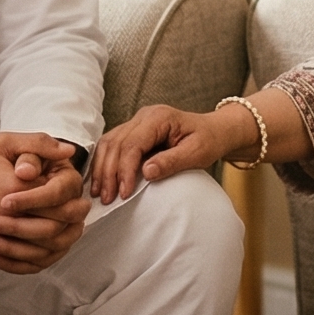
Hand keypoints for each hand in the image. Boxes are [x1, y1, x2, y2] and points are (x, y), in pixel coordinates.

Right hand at [0, 134, 89, 274]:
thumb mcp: (4, 142)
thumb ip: (38, 144)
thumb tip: (69, 153)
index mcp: (14, 188)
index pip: (58, 202)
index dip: (74, 200)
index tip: (78, 197)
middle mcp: (5, 215)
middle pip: (53, 229)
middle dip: (71, 223)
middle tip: (78, 216)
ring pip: (38, 251)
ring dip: (58, 245)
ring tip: (65, 233)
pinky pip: (17, 262)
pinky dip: (34, 261)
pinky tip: (41, 251)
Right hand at [91, 103, 254, 203]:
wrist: (215, 131)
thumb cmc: (209, 140)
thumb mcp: (196, 153)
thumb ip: (171, 162)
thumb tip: (146, 172)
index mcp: (159, 118)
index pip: (133, 144)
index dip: (125, 170)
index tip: (124, 193)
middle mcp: (144, 116)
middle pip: (116, 143)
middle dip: (109, 173)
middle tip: (107, 198)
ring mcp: (137, 122)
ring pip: (109, 143)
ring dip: (101, 168)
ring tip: (99, 193)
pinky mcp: (134, 131)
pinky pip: (112, 144)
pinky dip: (104, 162)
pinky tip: (100, 179)